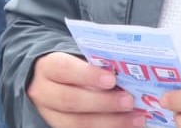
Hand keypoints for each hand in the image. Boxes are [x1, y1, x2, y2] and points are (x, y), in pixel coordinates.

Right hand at [28, 52, 146, 127]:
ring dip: (110, 122)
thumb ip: (96, 65)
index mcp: (47, 67)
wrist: (51, 83)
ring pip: (76, 123)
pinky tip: (126, 126)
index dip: (88, 75)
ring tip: (136, 118)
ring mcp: (50, 115)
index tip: (111, 79)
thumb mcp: (77, 59)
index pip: (64, 69)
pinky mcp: (60, 127)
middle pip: (70, 100)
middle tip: (129, 101)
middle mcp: (44, 92)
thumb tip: (126, 73)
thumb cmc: (73, 68)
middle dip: (103, 102)